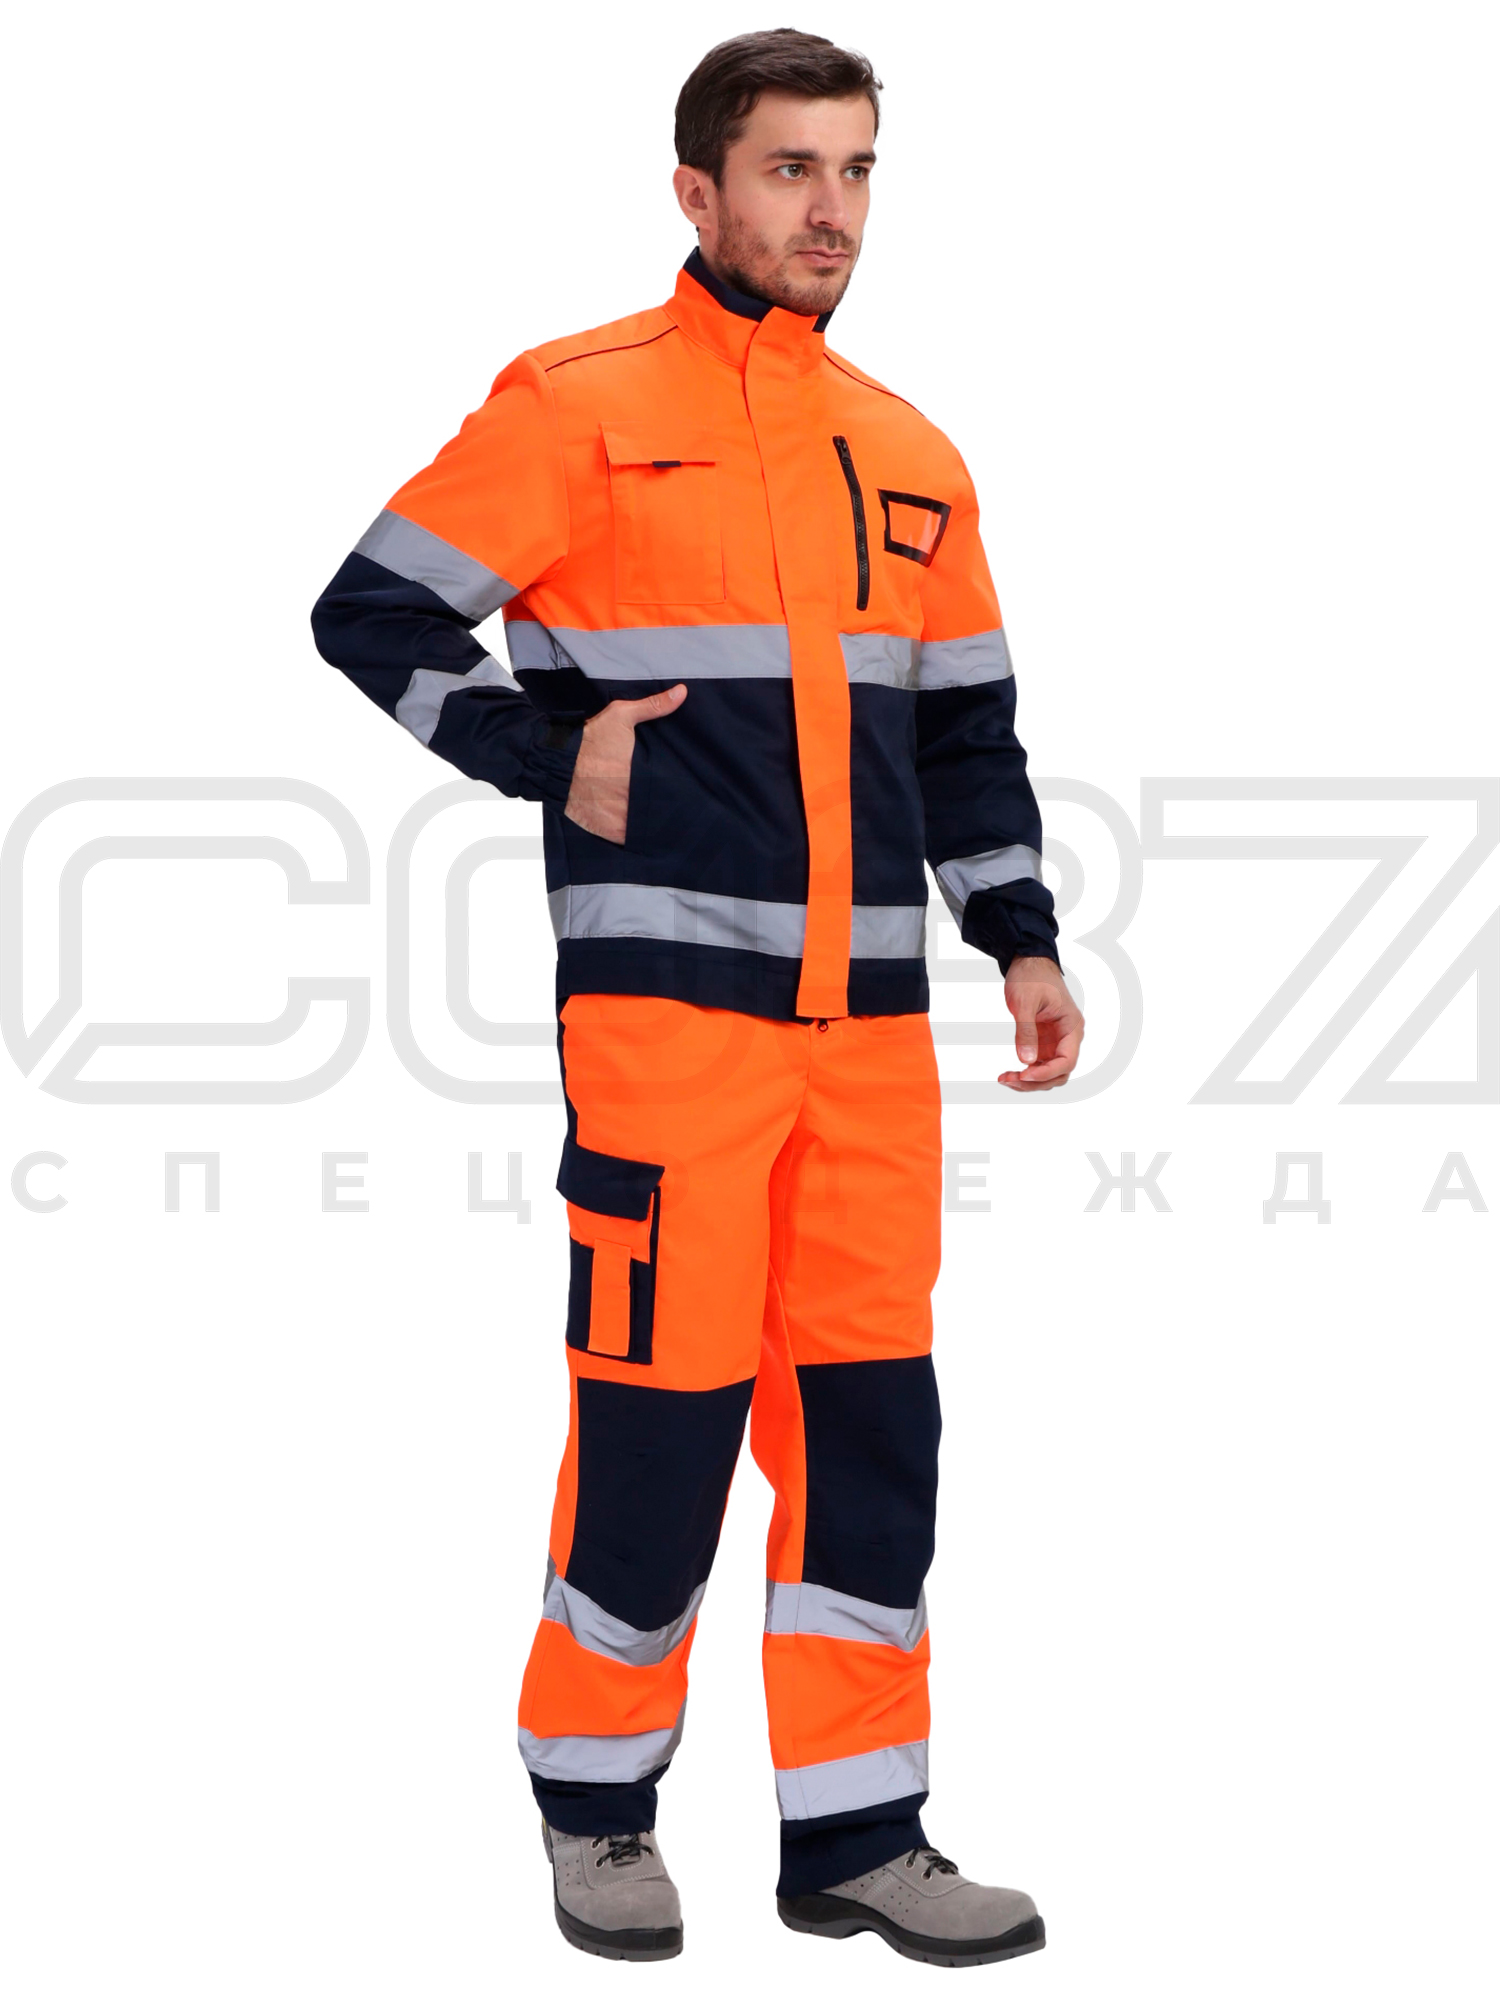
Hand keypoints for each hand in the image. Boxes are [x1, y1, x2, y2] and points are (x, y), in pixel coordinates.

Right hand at [562, 684, 686, 843]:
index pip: (670, 789)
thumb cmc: (589, 738)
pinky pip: (629, 841)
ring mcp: (620, 816)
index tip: (688, 794)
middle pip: (659, 809)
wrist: (555, 761)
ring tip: (665, 826)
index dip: (680, 793)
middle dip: (667, 809)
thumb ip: (653, 706)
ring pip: (647, 828)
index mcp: (641, 773)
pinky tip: (646, 838)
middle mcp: (632, 798)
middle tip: (678, 810)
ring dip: (654, 827)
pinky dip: (636, 840)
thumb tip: (682, 692)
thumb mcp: (621, 716)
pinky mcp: (607, 830)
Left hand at [998, 956, 1083, 1091]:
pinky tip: (1009, 1073)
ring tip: (1005, 1078)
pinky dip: (1024, 1072)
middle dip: (1036, 1081)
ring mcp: (1055, 1041)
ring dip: (1029, 1081)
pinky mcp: (1044, 1042)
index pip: (1067, 1060)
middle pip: (1059, 1072)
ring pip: (1049, 1073)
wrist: (1028, 962)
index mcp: (1071, 1026)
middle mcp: (1067, 1037)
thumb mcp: (1025, 1002)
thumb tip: (1026, 1060)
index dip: (1046, 1073)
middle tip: (1009, 1080)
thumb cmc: (1031, 976)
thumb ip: (1026, 1031)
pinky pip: (1038, 1065)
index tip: (1024, 1074)